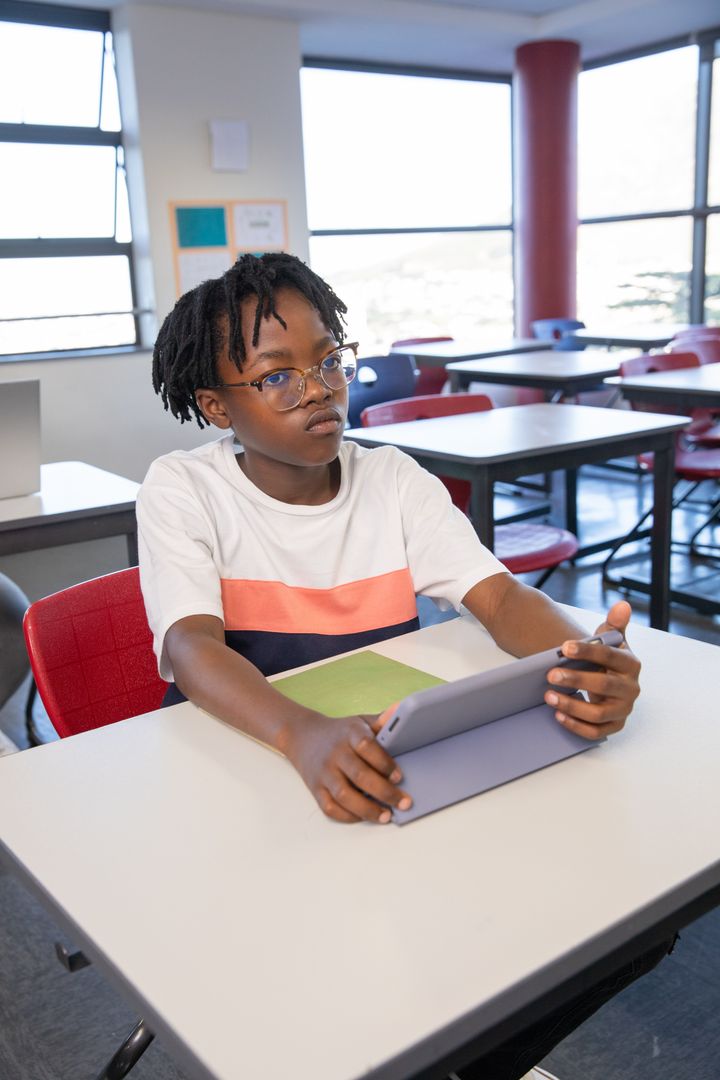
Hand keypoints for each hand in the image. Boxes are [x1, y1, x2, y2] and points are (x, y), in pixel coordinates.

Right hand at [284, 712, 412, 823]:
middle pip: (359, 775)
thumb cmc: (340, 732)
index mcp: (349, 734)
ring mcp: (323, 773)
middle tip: (403, 803)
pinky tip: (364, 816)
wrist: (302, 736)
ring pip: (344, 796)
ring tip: (386, 816)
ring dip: (367, 809)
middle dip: (385, 792)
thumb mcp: (360, 721)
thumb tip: (400, 709)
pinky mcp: (315, 789)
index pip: (366, 746)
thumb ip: (382, 720)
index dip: (384, 762)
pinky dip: (348, 816)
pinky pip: (330, 808)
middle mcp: (335, 753)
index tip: (400, 776)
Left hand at [544, 600, 639, 739]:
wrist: (612, 682)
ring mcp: (623, 710)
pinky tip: (558, 715)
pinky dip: (576, 726)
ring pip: (598, 713)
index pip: (610, 656)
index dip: (587, 651)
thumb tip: (622, 606)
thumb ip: (614, 624)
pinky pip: (596, 732)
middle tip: (550, 674)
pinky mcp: (614, 726)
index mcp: (631, 664)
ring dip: (572, 705)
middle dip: (575, 680)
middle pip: (603, 686)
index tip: (563, 647)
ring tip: (548, 696)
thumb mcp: (611, 640)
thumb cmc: (608, 660)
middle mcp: (631, 689)